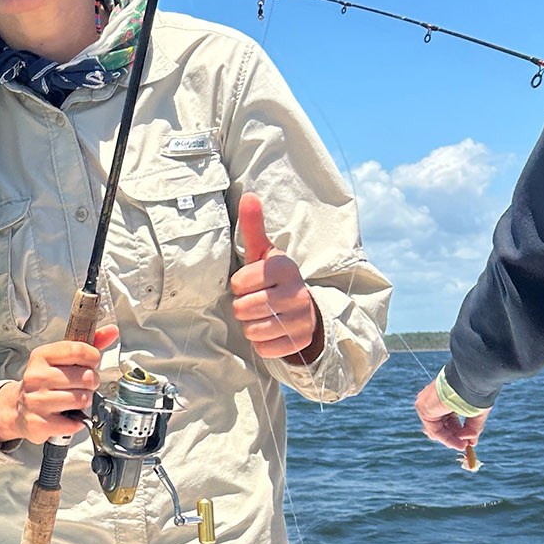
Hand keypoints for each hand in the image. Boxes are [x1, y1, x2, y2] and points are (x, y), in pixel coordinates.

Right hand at [0, 326, 120, 445]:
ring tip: (74, 400)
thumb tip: (112, 331)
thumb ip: (87, 345)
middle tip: (82, 386)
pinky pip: (74, 422)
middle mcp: (36, 377)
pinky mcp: (39, 423)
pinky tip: (67, 416)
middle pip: (86, 376)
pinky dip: (77, 421)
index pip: (78, 350)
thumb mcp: (61, 359)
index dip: (93, 358)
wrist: (18, 407)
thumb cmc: (45, 382)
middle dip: (91, 383)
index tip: (90, 363)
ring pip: (82, 399)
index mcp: (41, 356)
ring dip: (84, 402)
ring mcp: (36, 400)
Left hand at [229, 194, 322, 361]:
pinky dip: (262, 343)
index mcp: (285, 267)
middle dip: (242, 307)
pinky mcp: (299, 342)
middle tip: (255, 301)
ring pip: (252, 330)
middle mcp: (297, 292)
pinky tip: (271, 330)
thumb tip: (249, 196)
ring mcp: (300, 319)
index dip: (239, 285)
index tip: (252, 283)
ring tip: (263, 315)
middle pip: (243, 308)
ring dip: (250, 325)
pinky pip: (264, 348)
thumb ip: (253, 226)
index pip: (239, 283)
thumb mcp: (264, 253)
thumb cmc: (274, 278)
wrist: (305, 308)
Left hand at [415, 379, 487, 454]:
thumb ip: (472, 428)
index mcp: (447, 396)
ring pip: (437, 429)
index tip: (469, 441)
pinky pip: (434, 430)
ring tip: (465, 445)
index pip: (448, 418)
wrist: (470, 381)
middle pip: (442, 425)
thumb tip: (472, 443)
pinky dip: (447, 439)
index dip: (459, 431)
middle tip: (467, 445)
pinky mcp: (423, 407)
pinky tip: (460, 443)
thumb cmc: (475, 392)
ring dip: (452, 440)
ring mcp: (427, 402)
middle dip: (455, 437)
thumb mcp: (475, 412)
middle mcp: (434, 399)